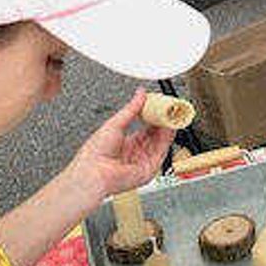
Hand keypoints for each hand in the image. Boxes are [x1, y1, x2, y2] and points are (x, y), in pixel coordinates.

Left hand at [67, 88, 174, 202]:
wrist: (93, 172)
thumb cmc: (95, 153)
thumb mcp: (115, 123)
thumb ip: (131, 108)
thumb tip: (140, 94)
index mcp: (126, 143)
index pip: (146, 129)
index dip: (155, 119)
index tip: (161, 108)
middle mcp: (136, 153)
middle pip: (156, 136)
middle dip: (163, 123)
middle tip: (170, 110)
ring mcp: (143, 162)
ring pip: (161, 143)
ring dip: (167, 130)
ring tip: (172, 116)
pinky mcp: (148, 170)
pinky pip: (161, 153)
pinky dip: (167, 141)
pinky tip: (168, 129)